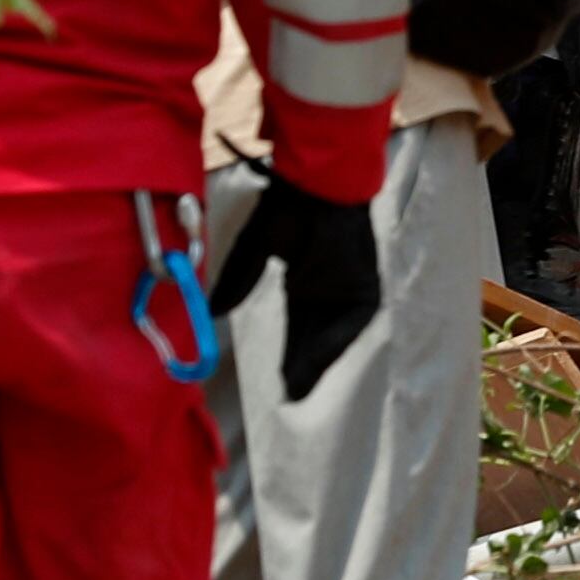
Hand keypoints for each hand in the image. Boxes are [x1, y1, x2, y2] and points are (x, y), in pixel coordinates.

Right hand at [212, 177, 385, 402]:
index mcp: (305, 282)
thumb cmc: (288, 207)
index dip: (289, 355)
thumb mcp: (254, 251)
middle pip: (314, 338)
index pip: (298, 328)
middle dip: (302, 367)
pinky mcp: (366, 287)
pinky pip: (351, 324)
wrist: (317, 183)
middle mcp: (328, 290)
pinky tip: (315, 362)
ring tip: (298, 388)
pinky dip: (333, 343)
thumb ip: (238, 282)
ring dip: (317, 362)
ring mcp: (349, 289)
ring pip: (333, 336)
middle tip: (288, 397)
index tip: (278, 384)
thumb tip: (213, 312)